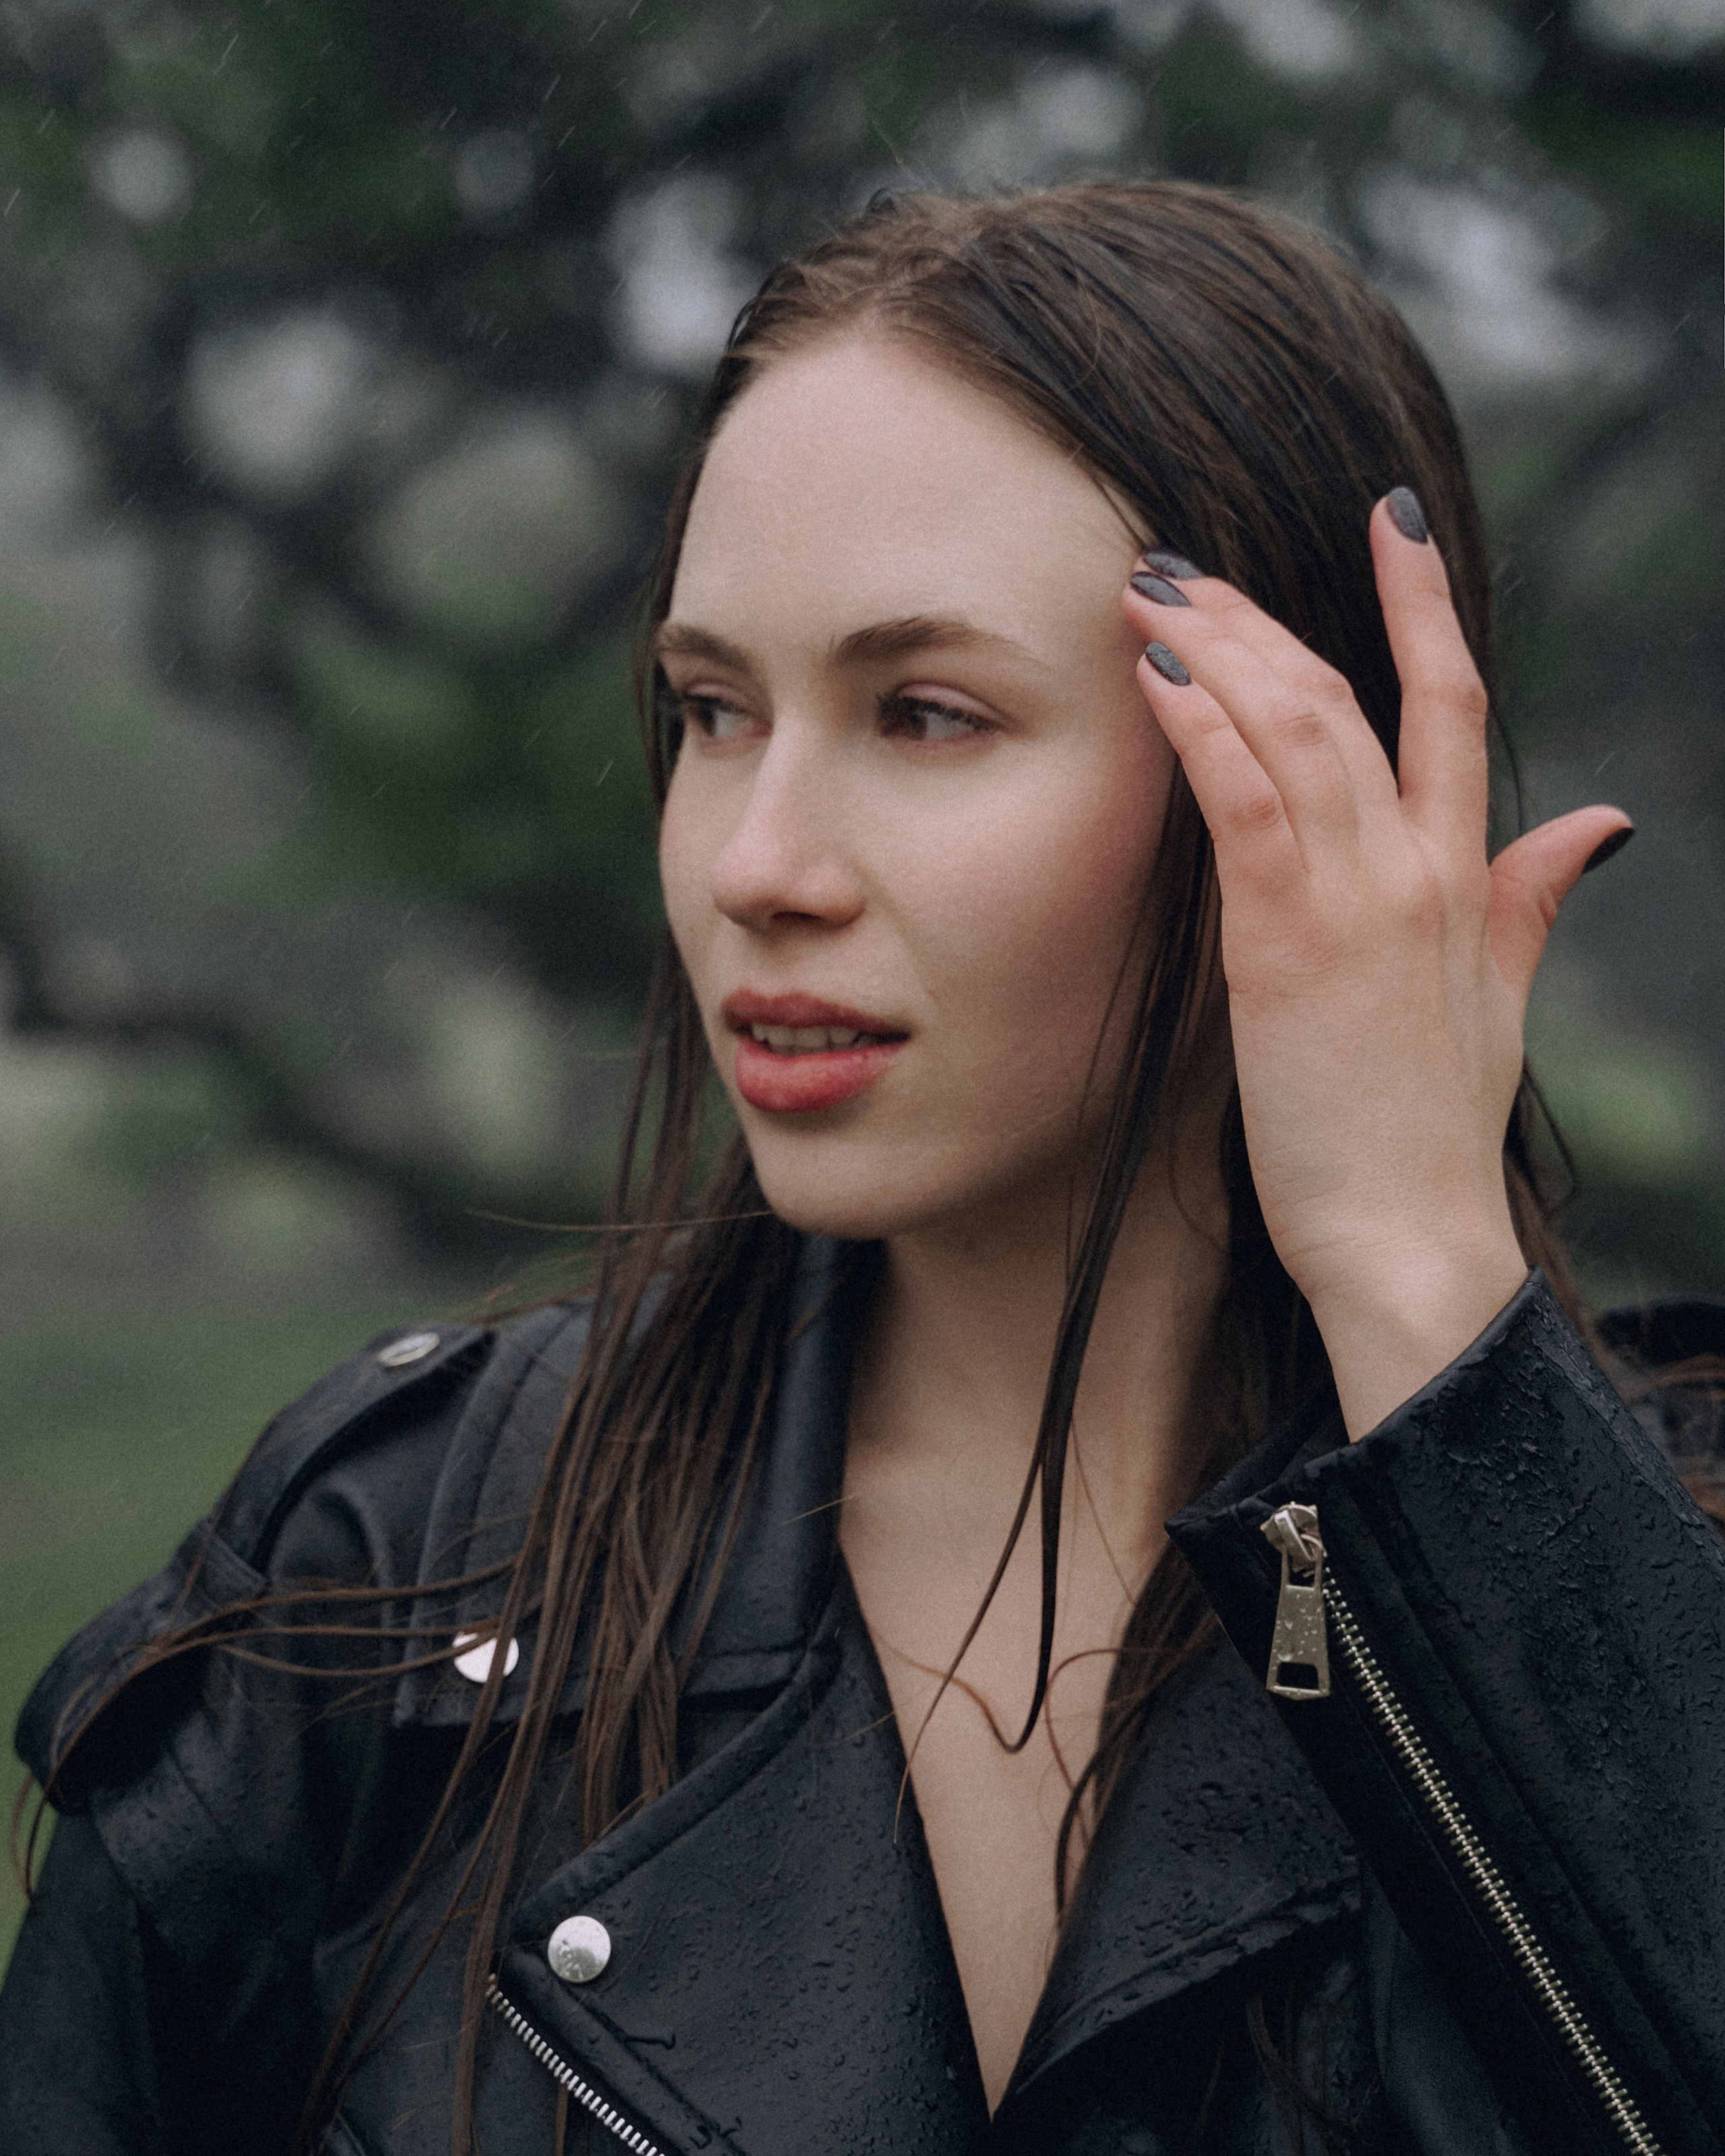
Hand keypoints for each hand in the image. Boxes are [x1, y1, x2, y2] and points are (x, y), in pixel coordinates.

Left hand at [1123, 500, 1630, 1436]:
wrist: (1410, 1236)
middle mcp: (1417, 868)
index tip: (1386, 520)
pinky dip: (1204, 729)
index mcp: (1465, 875)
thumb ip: (1534, 900)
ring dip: (1219, 649)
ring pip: (1295, 730)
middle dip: (1264, 616)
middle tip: (1183, 564)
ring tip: (1152, 591)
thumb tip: (1602, 825)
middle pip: (1345, 696)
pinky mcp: (1290, 943)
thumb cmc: (1433, 1131)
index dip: (1421, 602)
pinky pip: (1247, 802)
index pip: (1452, 702)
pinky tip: (1159, 676)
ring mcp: (1359, 899)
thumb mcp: (1501, 1002)